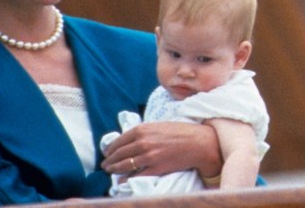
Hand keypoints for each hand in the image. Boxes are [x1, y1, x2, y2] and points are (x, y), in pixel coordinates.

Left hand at [101, 121, 220, 177]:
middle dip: (109, 160)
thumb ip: (143, 132)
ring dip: (114, 169)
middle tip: (105, 164)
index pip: (119, 141)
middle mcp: (143, 143)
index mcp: (142, 130)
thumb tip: (130, 140)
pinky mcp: (156, 168)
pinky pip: (136, 176)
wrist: (199, 142)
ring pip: (124, 165)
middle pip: (119, 154)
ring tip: (111, 171)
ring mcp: (149, 156)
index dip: (110, 149)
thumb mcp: (159, 125)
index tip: (107, 153)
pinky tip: (121, 180)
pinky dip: (126, 179)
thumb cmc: (181, 132)